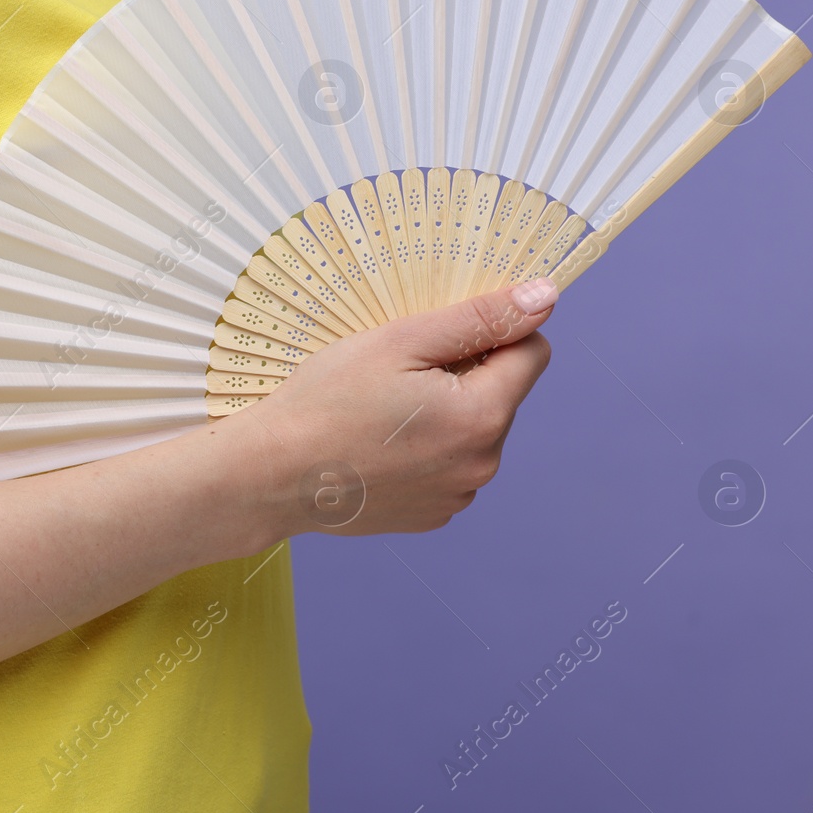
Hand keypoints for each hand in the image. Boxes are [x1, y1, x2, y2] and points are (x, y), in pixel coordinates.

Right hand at [250, 278, 557, 535]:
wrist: (269, 476)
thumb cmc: (324, 403)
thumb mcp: (399, 341)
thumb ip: (478, 317)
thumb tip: (543, 297)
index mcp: (482, 415)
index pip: (532, 352)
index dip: (492, 332)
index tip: (440, 336)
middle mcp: (482, 464)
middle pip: (501, 394)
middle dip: (463, 374)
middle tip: (397, 374)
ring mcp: (457, 496)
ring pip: (473, 431)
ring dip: (444, 413)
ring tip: (381, 412)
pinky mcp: (432, 515)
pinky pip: (448, 467)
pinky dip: (423, 450)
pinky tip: (377, 445)